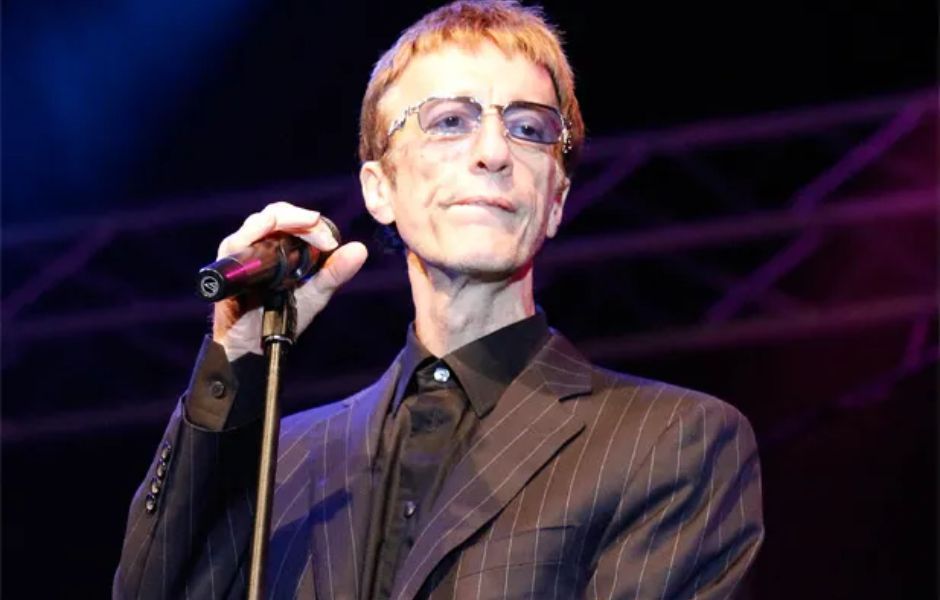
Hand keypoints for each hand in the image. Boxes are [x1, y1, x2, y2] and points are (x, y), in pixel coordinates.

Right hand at [211, 202, 368, 359]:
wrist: (255, 345)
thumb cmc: (282, 317)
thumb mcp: (316, 294)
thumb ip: (335, 272)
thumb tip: (360, 249)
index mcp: (282, 246)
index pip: (295, 219)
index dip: (312, 223)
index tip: (330, 243)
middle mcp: (261, 244)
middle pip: (277, 213)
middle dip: (299, 217)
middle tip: (317, 227)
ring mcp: (242, 252)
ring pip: (259, 222)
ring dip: (282, 219)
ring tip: (304, 227)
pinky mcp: (226, 265)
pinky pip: (236, 242)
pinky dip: (253, 233)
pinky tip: (267, 232)